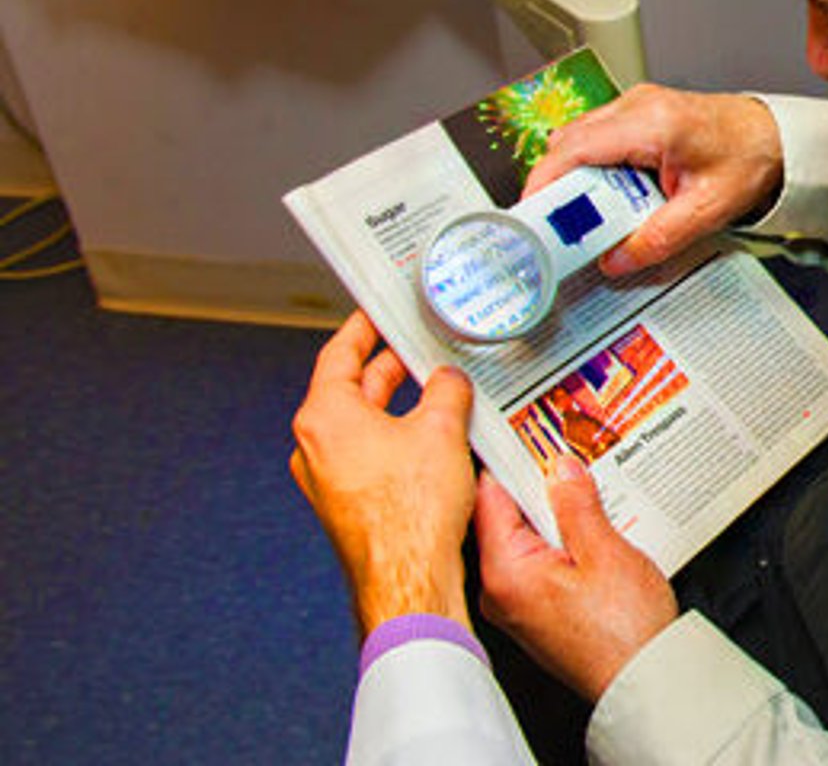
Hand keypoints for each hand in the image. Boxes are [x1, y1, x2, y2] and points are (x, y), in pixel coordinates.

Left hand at [290, 312, 476, 636]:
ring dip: (398, 407)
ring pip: (364, 426)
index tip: (376, 313)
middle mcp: (315, 447)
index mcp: (325, 416)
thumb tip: (448, 381)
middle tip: (419, 350)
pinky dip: (398, 440)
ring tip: (437, 395)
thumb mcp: (441, 430)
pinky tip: (433, 442)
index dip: (364, 327)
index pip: (340, 353)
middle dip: (390, 369)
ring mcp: (328, 480)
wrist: (408, 577)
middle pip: (352, 390)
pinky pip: (370, 457)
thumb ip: (445, 391)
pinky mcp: (347, 505)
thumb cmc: (410, 513)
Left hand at [474, 458, 679, 700]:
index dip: (508, 457)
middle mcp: (501, 590)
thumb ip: (577, 503)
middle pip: (508, 515)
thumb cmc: (622, 631)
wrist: (640, 680)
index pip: (490, 496)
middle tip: (564, 448)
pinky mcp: (539, 610)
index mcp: (505, 571)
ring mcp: (519, 602)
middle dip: (538, 483)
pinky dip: (564, 538)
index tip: (523, 428)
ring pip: (528, 536)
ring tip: (587, 484)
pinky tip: (592, 524)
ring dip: (557, 511)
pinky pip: (542, 559)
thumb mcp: (604, 551)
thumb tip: (561, 467)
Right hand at [525, 84, 783, 274]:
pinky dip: (592, 168)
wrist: (775, 136)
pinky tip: (609, 197)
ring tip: (589, 217)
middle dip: (556, 186)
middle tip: (559, 227)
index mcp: (654, 123)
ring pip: (579, 139)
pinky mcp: (638, 113)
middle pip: (569, 142)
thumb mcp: (707, 210)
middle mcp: (639, 105)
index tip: (531, 212)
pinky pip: (597, 138)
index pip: (576, 148)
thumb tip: (616, 258)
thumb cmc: (748, 159)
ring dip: (576, 178)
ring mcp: (636, 104)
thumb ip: (659, 238)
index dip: (544, 181)